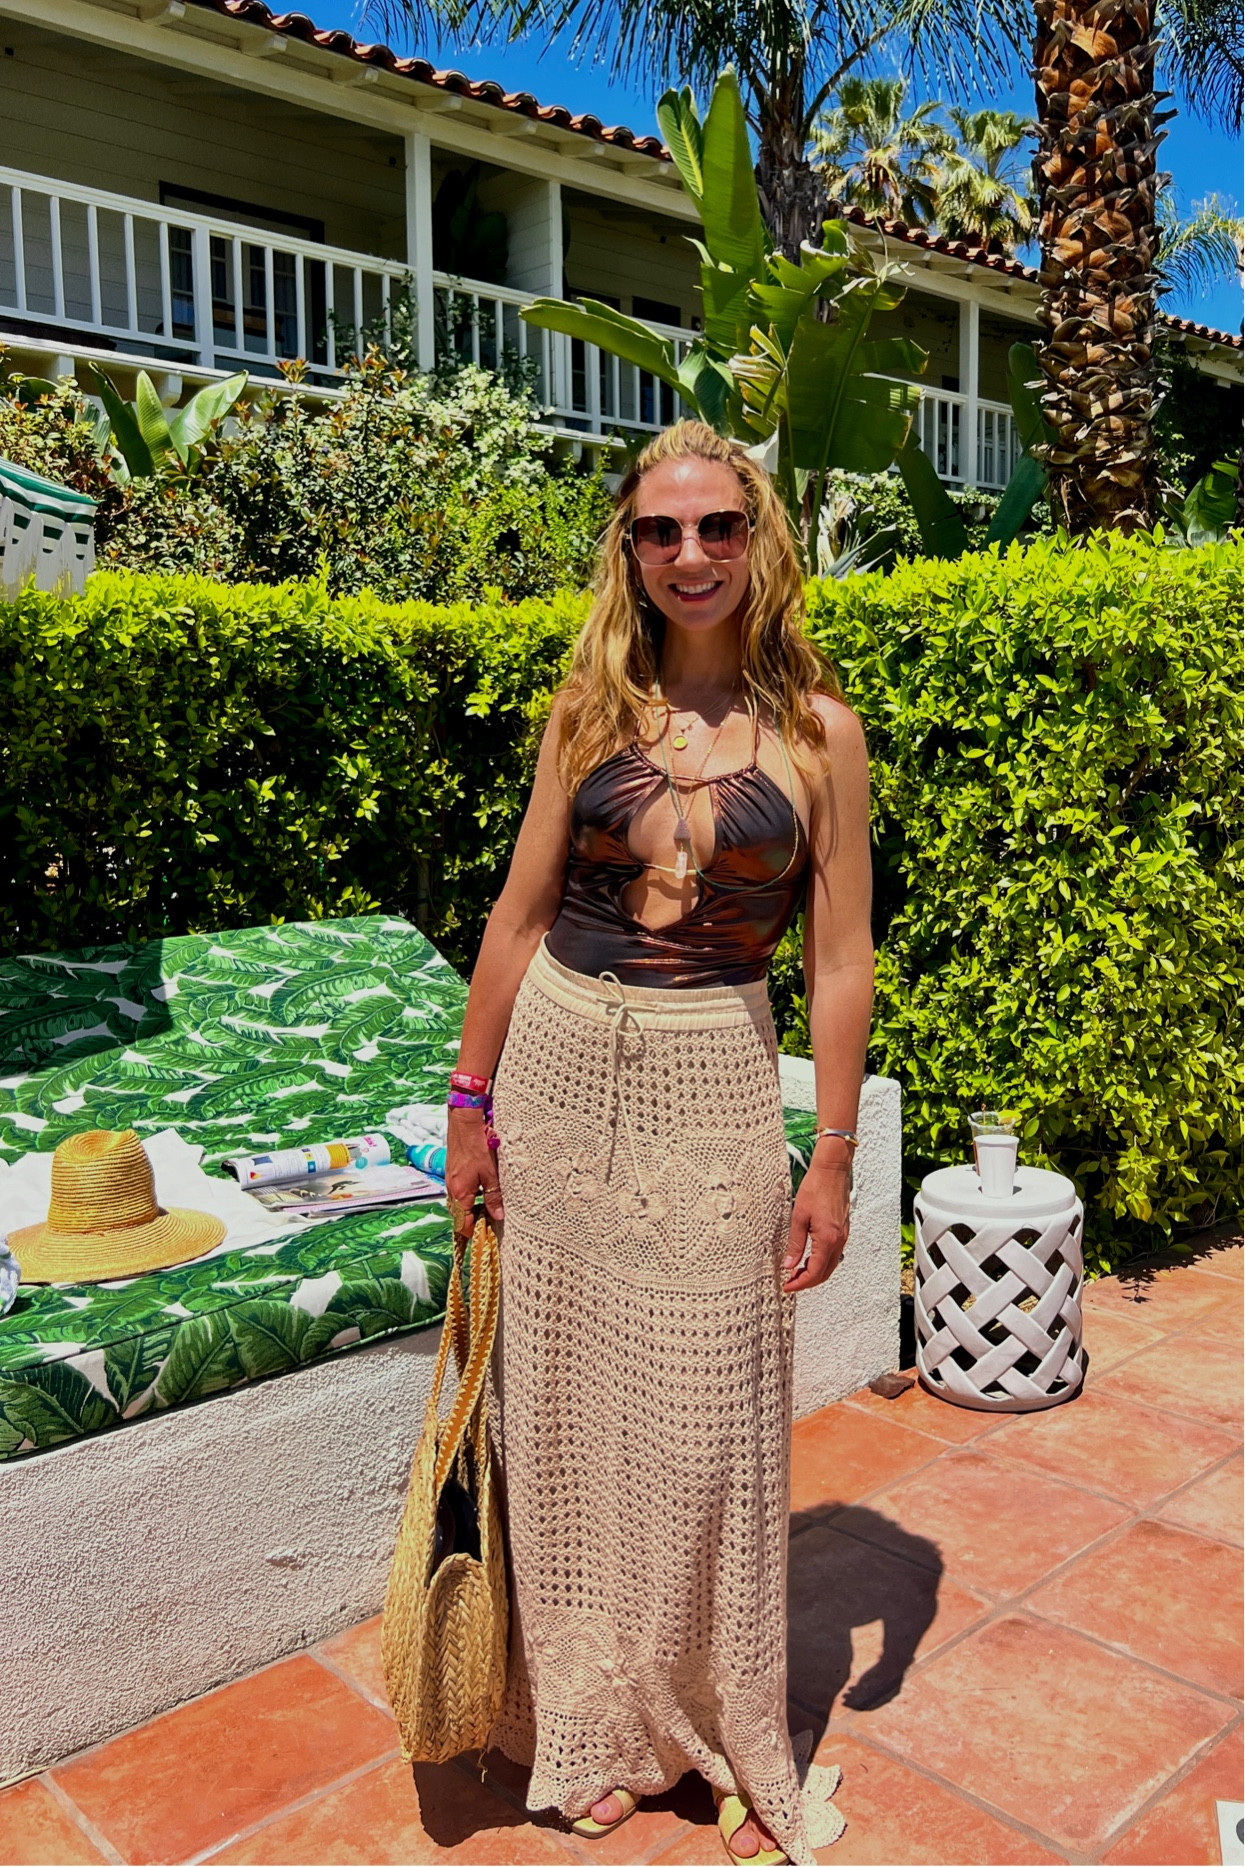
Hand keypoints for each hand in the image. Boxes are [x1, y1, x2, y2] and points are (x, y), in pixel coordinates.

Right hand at [445, 1107, 503, 1238]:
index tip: (487, 1234)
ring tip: (489, 1208)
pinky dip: (468, 1197)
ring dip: (471, 1209)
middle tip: (491, 1221)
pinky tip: (481, 1190)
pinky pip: (458, 1192)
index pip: (463, 1223)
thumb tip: (498, 1216)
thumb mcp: (490, 1173)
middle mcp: (451, 1190)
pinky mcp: (451, 1172)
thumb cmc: (477, 1147)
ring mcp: (450, 1181)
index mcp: (460, 1194)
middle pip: (460, 1215)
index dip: (474, 1232)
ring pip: (459, 1203)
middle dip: (473, 1221)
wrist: (463, 1123)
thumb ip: (494, 1196)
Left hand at [783, 1160, 849, 1291]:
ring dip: (815, 1273)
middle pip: (825, 1273)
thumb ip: (795, 1243)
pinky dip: (822, 1262)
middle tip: (790, 1283)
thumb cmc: (815, 1188)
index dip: (800, 1283)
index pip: (815, 1272)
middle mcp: (838, 1240)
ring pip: (831, 1265)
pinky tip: (809, 1258)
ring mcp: (843, 1236)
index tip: (787, 1286)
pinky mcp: (843, 1230)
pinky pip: (834, 1254)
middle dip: (808, 1282)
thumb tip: (789, 1264)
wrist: (832, 1171)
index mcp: (827, 1239)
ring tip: (797, 1273)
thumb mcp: (798, 1217)